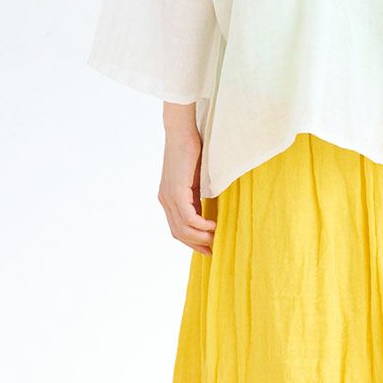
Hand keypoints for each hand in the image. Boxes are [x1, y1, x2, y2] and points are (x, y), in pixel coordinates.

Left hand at [160, 112, 216, 254]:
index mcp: (168, 199)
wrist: (182, 132)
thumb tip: (210, 211)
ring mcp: (168, 197)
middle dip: (197, 244)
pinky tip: (213, 225)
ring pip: (183, 229)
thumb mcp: (196, 180)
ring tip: (216, 238)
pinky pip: (188, 217)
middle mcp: (165, 201)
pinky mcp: (175, 191)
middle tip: (214, 250)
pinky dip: (201, 225)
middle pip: (179, 234)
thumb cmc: (192, 151)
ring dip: (201, 237)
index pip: (177, 229)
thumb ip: (198, 197)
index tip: (209, 248)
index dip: (192, 242)